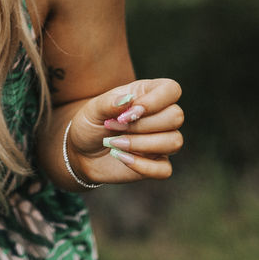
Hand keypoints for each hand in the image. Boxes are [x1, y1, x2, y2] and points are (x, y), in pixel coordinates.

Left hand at [68, 78, 183, 184]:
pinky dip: (143, 166)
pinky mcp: (157, 164)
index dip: (154, 101)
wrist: (82, 151)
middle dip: (143, 125)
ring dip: (141, 144)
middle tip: (115, 126)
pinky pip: (165, 169)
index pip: (172, 89)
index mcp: (147, 94)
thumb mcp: (92, 110)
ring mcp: (161, 141)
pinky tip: (122, 159)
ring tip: (114, 143)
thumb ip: (109, 103)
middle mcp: (160, 115)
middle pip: (176, 116)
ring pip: (174, 141)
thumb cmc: (91, 123)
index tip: (126, 113)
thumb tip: (128, 100)